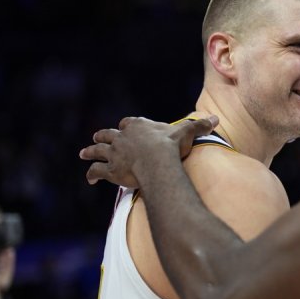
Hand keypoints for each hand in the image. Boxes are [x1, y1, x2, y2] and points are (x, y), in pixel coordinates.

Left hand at [79, 115, 218, 186]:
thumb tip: (216, 119)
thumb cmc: (171, 146)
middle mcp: (122, 137)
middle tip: (97, 137)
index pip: (129, 123)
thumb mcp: (186, 132)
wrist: (157, 161)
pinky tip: (89, 179)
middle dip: (103, 136)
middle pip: (108, 134)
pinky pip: (97, 171)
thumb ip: (199, 126)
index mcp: (138, 126)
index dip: (127, 126)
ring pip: (98, 151)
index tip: (126, 127)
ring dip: (90, 151)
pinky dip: (92, 174)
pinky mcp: (110, 170)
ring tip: (83, 153)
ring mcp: (114, 153)